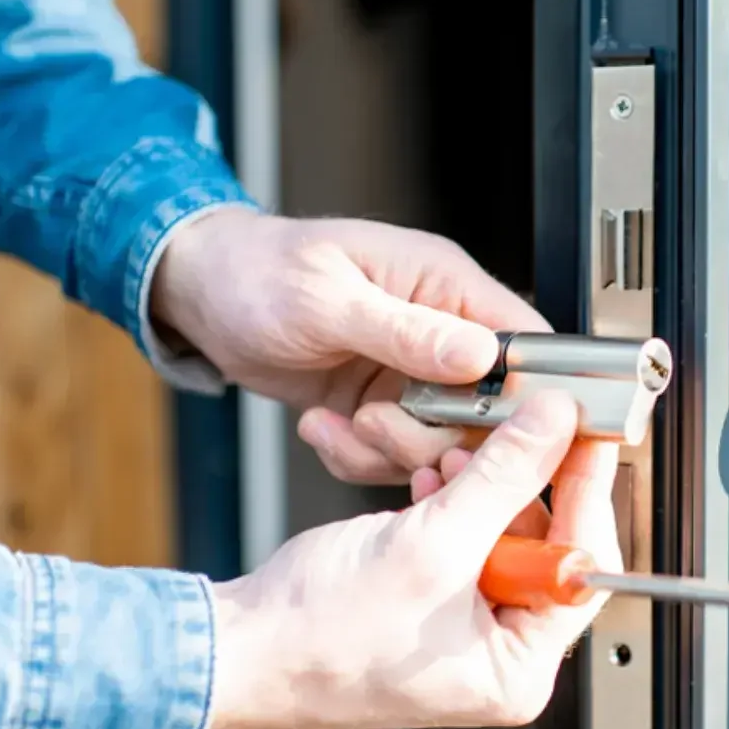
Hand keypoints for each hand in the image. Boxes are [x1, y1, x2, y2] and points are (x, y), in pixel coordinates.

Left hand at [152, 208, 547, 482]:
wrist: (202, 295)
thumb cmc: (257, 271)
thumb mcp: (327, 300)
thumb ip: (407, 330)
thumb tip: (481, 354)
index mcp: (444, 283)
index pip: (524, 341)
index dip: (526, 393)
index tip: (493, 430)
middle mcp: (439, 331)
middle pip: (488, 409)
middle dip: (434, 434)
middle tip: (378, 424)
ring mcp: (412, 374)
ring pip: (440, 442)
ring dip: (387, 449)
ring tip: (340, 423)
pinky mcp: (382, 407)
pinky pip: (393, 455)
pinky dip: (355, 457)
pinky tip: (321, 426)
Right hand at [204, 392, 620, 728]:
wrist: (237, 648)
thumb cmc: (318, 638)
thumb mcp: (432, 543)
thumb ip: (504, 477)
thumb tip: (554, 427)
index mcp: (518, 670)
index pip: (583, 568)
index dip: (586, 492)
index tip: (587, 436)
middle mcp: (498, 656)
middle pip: (546, 545)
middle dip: (521, 484)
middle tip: (526, 428)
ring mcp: (463, 629)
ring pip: (501, 533)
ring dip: (480, 486)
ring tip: (455, 456)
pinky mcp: (431, 601)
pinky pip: (463, 538)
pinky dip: (450, 502)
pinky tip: (431, 480)